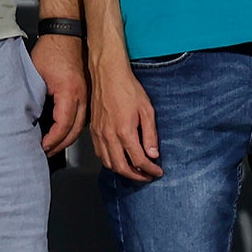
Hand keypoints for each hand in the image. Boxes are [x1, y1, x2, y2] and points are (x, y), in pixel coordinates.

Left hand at [29, 33, 87, 154]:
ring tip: (55, 146)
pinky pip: (84, 116)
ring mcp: (87, 94)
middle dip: (61, 144)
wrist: (67, 34)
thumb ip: (34, 97)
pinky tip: (65, 132)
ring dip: (69, 138)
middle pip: (76, 129)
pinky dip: (75, 128)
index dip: (53, 139)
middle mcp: (83, 96)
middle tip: (47, 152)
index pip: (63, 125)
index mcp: (70, 92)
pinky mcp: (87, 92)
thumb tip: (30, 118)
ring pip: (82, 125)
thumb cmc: (51, 50)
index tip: (42, 146)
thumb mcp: (36, 74)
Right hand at [89, 58, 161, 180]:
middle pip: (122, 167)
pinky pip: (100, 154)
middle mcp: (109, 136)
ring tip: (135, 171)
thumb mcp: (147, 110)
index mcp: (125, 132)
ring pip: (109, 163)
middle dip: (136, 176)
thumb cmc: (128, 89)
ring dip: (122, 171)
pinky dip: (110, 162)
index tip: (158, 171)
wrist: (108, 75)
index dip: (150, 170)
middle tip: (147, 176)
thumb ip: (150, 134)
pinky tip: (118, 160)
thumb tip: (153, 154)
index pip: (139, 160)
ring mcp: (99, 134)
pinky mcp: (93, 131)